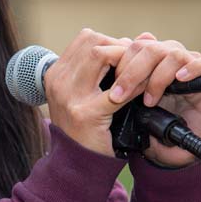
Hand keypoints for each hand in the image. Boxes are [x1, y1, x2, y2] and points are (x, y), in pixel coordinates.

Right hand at [42, 28, 132, 156]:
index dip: (111, 42)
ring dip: (126, 62)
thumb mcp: (87, 93)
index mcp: (56, 74)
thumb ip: (107, 68)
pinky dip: (134, 86)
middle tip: (137, 64)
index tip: (126, 57)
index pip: (86, 38)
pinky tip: (143, 92)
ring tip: (139, 74)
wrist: (77, 163)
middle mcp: (59, 81)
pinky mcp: (86, 114)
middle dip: (120, 47)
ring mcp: (70, 97)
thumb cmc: (87, 127)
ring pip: (101, 55)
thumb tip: (145, 38)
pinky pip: (117, 89)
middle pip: (93, 42)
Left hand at [108, 33, 200, 167]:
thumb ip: (120, 85)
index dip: (121, 64)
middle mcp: (171, 56)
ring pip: (174, 54)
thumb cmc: (151, 124)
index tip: (111, 89)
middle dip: (132, 72)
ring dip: (157, 77)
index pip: (134, 46)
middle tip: (121, 95)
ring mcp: (193, 64)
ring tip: (148, 100)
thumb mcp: (128, 105)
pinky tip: (180, 79)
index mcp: (151, 58)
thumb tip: (102, 64)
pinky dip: (194, 68)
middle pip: (151, 48)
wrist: (177, 147)